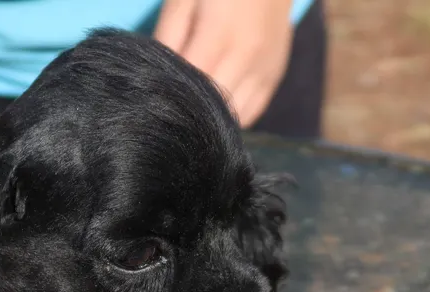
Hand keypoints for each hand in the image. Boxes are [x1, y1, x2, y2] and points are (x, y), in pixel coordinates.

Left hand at [154, 0, 293, 127]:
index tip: (155, 96)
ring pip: (234, 118)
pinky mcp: (275, 75)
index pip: (189, 86)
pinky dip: (232, 117)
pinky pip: (251, 112)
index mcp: (221, 36)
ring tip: (195, 106)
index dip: (170, 95)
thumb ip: (169, 37)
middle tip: (171, 104)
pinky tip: (216, 108)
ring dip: (212, 118)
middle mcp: (247, 59)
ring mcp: (265, 70)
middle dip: (189, 109)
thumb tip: (157, 75)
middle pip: (212, 107)